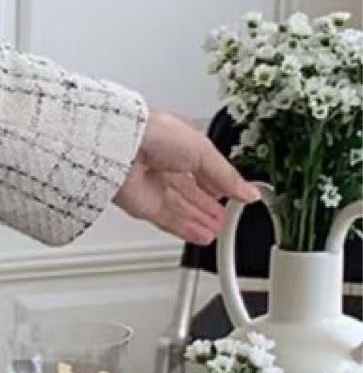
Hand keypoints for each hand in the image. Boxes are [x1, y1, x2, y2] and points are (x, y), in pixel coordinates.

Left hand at [112, 105, 262, 246]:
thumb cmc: (156, 136)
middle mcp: (165, 165)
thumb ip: (227, 176)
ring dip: (201, 221)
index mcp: (180, 144)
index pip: (204, 167)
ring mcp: (153, 186)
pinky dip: (186, 230)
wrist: (123, 149)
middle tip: (227, 217)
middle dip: (210, 206)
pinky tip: (202, 236)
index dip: (219, 183)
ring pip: (182, 209)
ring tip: (218, 231)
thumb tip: (249, 192)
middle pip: (192, 191)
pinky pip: (169, 221)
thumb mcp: (205, 152)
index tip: (235, 195)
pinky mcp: (144, 206)